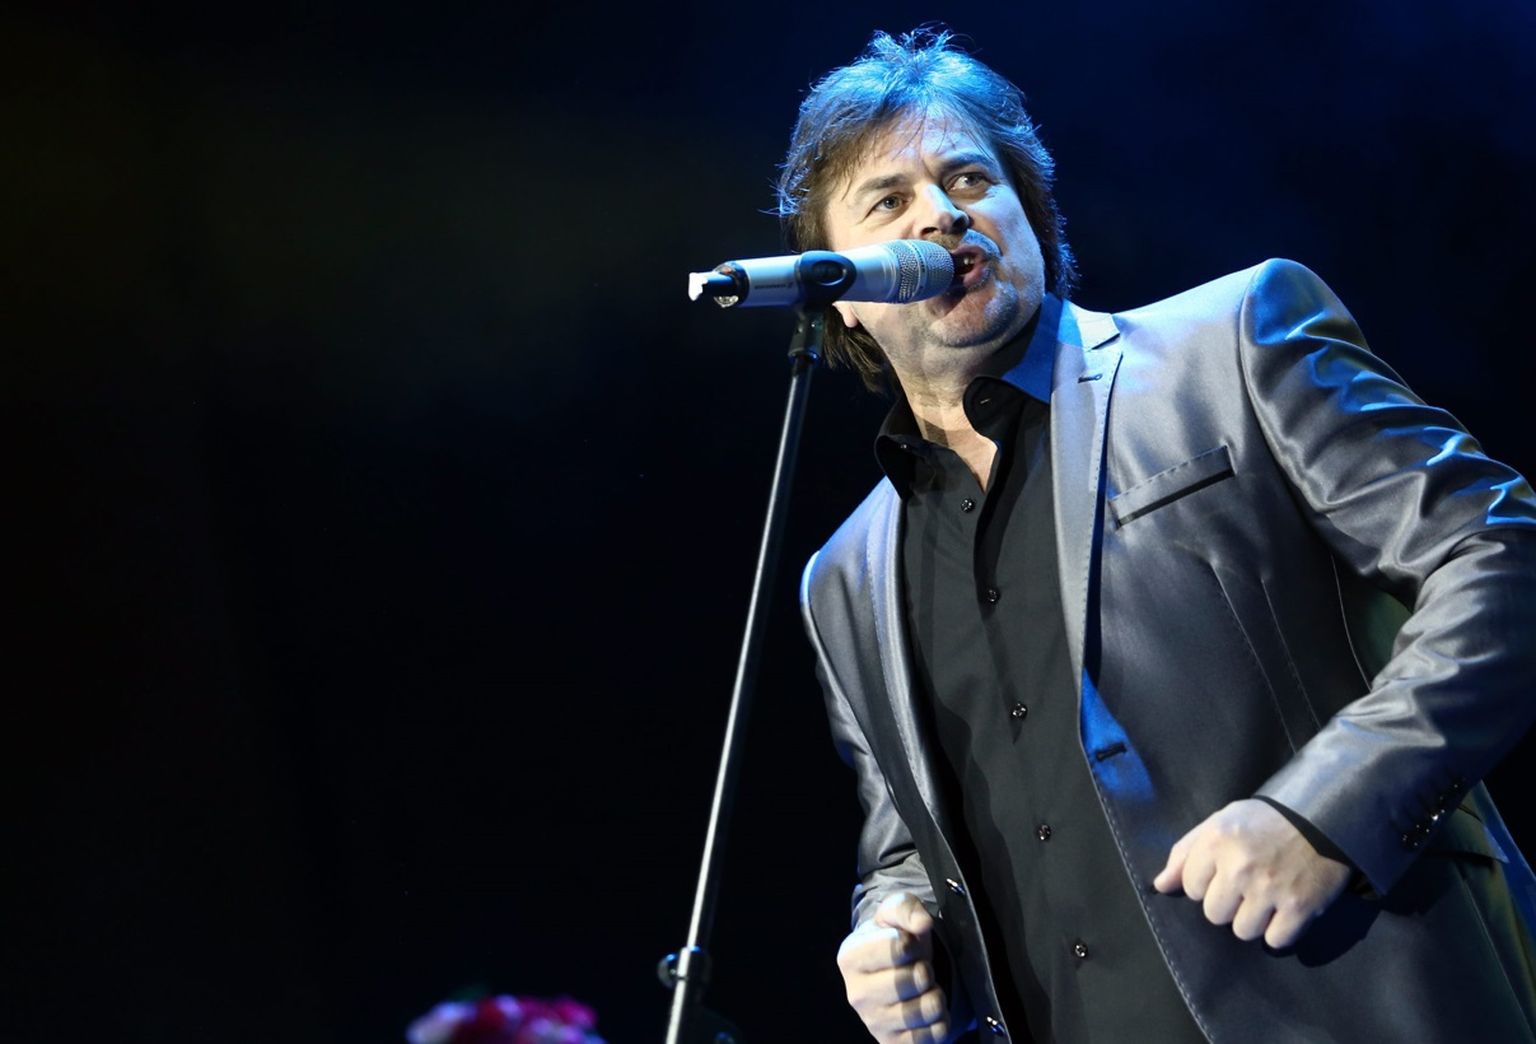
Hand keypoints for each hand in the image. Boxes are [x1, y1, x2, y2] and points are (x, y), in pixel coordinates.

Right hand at [835, 892, 950, 1043]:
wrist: (895, 973)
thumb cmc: (896, 939)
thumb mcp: (897, 912)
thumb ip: (907, 909)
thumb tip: (922, 923)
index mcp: (850, 957)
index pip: (898, 947)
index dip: (913, 942)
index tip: (908, 945)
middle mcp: (856, 994)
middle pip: (915, 979)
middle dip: (926, 969)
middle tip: (919, 969)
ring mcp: (874, 1023)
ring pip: (928, 1009)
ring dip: (936, 995)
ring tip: (925, 989)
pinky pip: (934, 1035)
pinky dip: (941, 1021)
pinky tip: (928, 1011)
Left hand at [1153, 799, 1351, 948]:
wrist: (1325, 816)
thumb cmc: (1267, 819)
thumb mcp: (1221, 822)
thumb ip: (1186, 852)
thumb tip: (1160, 885)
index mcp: (1216, 841)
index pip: (1190, 886)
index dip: (1206, 883)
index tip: (1224, 873)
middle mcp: (1239, 867)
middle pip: (1214, 914)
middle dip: (1228, 903)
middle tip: (1247, 887)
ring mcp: (1269, 889)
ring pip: (1242, 931)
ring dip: (1253, 920)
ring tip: (1266, 898)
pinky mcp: (1299, 908)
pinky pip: (1275, 941)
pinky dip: (1279, 931)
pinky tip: (1284, 911)